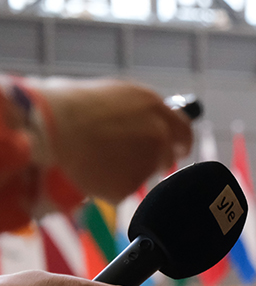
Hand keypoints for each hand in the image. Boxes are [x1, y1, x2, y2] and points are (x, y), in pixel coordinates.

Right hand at [36, 79, 192, 200]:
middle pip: (168, 155)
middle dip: (156, 161)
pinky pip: (118, 190)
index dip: (179, 140)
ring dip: (123, 172)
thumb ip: (126, 111)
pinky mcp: (130, 185)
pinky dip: (104, 187)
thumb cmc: (62, 106)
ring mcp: (147, 161)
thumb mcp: (103, 95)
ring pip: (140, 174)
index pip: (181, 127)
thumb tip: (125, 119)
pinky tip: (83, 173)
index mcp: (152, 105)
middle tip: (133, 164)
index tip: (178, 148)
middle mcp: (158, 132)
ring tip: (90, 159)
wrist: (45, 130)